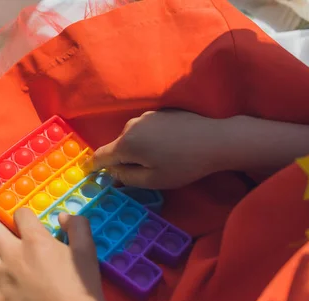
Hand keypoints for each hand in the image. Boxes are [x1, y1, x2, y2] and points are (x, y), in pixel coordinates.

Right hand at [90, 110, 225, 188]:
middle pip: (118, 146)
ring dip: (138, 148)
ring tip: (159, 160)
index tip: (91, 173)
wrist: (216, 140)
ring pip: (132, 137)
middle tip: (141, 173)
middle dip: (123, 159)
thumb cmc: (184, 165)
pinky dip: (150, 139)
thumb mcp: (153, 180)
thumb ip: (127, 177)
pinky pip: (146, 129)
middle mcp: (131, 125)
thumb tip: (113, 172)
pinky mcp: (161, 112)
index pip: (100, 155)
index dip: (94, 166)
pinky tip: (169, 147)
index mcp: (126, 143)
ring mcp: (147, 116)